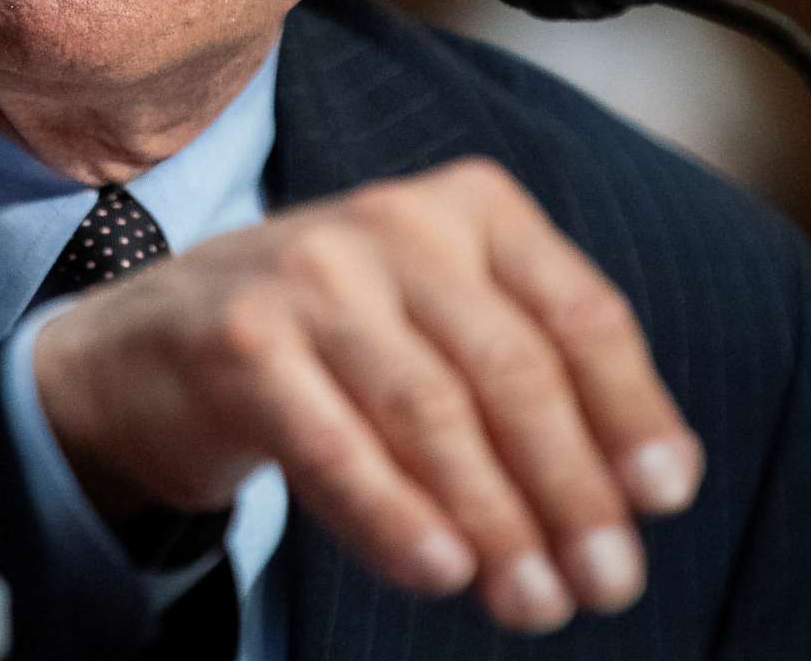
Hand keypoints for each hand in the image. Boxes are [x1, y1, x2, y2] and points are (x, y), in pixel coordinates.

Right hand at [32, 156, 701, 634]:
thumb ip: (530, 376)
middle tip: (605, 585)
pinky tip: (441, 572)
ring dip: (496, 522)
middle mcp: (391, 221)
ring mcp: (308, 273)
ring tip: (533, 603)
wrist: (147, 348)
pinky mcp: (240, 339)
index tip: (663, 500)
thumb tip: (644, 487)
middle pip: (514, 371)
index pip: (578, 313)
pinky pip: (338, 446)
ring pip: (433, 412)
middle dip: (572, 491)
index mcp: (464, 207)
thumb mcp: (437, 328)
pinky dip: (398, 517)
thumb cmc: (328, 350)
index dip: (632, 412)